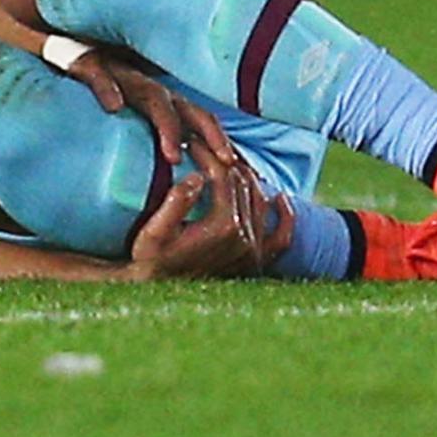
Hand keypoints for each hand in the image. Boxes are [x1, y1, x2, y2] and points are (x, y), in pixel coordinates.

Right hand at [62, 46, 235, 167]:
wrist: (54, 49)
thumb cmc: (90, 90)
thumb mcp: (119, 113)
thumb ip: (143, 134)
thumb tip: (171, 171)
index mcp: (156, 97)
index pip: (198, 116)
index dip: (219, 138)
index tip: (236, 167)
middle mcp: (144, 85)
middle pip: (184, 107)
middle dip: (206, 134)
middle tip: (221, 162)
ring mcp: (118, 74)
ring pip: (150, 95)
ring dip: (165, 124)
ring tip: (172, 154)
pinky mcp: (87, 65)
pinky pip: (99, 75)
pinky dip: (108, 89)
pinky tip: (113, 107)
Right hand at [126, 142, 292, 280]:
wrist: (159, 292)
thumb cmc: (151, 260)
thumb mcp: (154, 230)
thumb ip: (176, 202)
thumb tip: (199, 176)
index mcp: (223, 227)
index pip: (223, 178)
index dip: (207, 155)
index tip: (190, 143)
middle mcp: (246, 238)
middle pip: (243, 185)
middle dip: (223, 162)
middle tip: (203, 149)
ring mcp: (255, 251)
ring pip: (262, 202)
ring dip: (248, 178)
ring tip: (228, 163)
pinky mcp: (257, 261)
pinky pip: (282, 237)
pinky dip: (285, 216)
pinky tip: (279, 198)